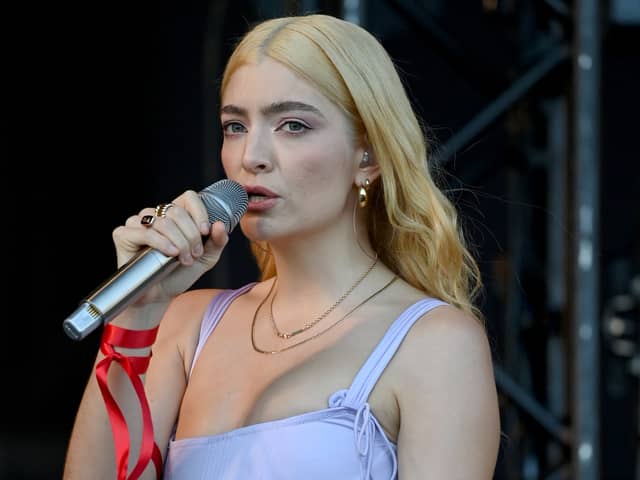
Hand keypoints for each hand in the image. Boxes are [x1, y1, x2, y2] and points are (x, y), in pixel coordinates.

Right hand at [112, 189, 228, 304]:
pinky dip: (161, 243)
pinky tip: (170, 254)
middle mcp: (155, 215)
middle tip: (194, 254)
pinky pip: (145, 233)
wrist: (160, 296)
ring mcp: (137, 223)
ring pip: (163, 222)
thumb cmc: (180, 274)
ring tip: (184, 259)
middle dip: (191, 235)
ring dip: (179, 242)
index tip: (205, 232)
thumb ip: (217, 241)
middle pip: (177, 212)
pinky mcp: (123, 235)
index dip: (199, 212)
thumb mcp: (206, 258)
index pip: (188, 197)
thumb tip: (219, 224)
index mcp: (174, 214)